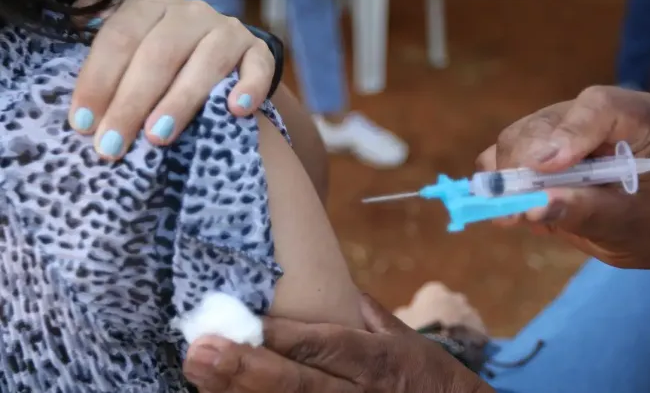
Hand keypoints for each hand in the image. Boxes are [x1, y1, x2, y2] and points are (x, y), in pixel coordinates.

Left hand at [70, 0, 274, 158]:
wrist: (225, 59)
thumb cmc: (168, 64)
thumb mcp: (133, 49)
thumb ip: (109, 48)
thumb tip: (72, 22)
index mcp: (150, 6)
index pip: (118, 39)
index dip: (98, 81)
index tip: (82, 125)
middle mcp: (190, 12)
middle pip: (158, 54)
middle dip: (131, 103)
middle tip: (113, 145)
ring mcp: (227, 30)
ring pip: (205, 61)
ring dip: (180, 101)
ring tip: (158, 136)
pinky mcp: (259, 51)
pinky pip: (258, 67)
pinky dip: (249, 87)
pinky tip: (236, 110)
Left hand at [183, 295, 492, 392]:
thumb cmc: (429, 378)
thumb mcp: (404, 339)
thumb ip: (367, 314)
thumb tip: (335, 287)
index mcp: (375, 360)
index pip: (321, 345)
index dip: (277, 334)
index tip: (237, 317)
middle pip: (296, 383)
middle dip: (245, 366)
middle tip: (200, 349)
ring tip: (198, 375)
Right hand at [476, 86, 649, 268]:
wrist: (646, 225)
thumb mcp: (629, 224)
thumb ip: (586, 212)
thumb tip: (532, 208)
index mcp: (637, 118)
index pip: (599, 106)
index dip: (568, 132)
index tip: (546, 168)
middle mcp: (591, 113)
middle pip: (543, 124)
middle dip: (523, 166)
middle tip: (515, 209)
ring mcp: (558, 126)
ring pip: (514, 138)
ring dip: (508, 179)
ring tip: (519, 215)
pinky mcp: (531, 145)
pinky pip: (499, 156)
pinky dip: (500, 185)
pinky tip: (521, 209)